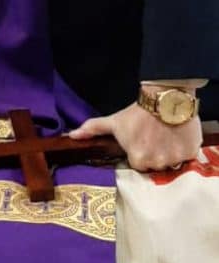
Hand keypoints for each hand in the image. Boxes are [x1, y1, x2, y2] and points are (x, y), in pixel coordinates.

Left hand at [70, 101, 202, 171]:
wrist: (165, 97)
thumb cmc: (138, 112)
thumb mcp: (114, 121)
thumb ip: (93, 129)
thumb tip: (71, 136)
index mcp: (137, 159)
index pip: (139, 165)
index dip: (140, 152)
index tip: (142, 140)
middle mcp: (156, 163)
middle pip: (155, 165)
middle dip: (154, 154)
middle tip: (154, 137)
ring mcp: (175, 159)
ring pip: (172, 162)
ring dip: (170, 152)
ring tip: (166, 135)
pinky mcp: (190, 152)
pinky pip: (187, 157)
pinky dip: (184, 148)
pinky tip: (177, 136)